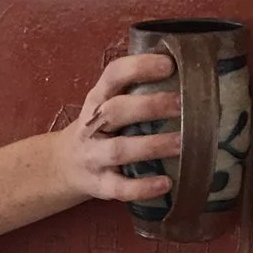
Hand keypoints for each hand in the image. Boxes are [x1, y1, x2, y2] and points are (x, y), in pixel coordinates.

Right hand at [53, 52, 182, 204]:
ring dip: (151, 146)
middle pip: (115, 111)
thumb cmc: (100, 129)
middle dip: (149, 106)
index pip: (113, 76)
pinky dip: (143, 187)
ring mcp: (94, 157)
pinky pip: (120, 188)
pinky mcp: (100, 185)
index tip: (169, 64)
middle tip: (182, 104)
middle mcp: (92, 126)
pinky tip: (167, 183)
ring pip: (119, 150)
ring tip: (182, 143)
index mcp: (97, 99)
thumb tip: (187, 72)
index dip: (139, 67)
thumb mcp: (106, 104)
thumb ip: (134, 90)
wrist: (65, 165)